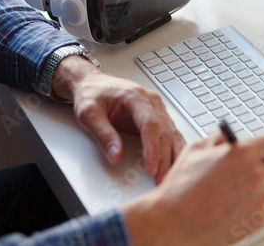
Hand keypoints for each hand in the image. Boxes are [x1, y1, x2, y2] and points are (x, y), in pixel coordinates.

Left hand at [52, 56, 184, 179]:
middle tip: (160, 179)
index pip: (150, 123)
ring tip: (168, 176)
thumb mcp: (89, 114)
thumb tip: (115, 155)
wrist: (92, 84)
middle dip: (164, 158)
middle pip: (165, 131)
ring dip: (172, 156)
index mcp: (135, 96)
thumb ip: (103, 134)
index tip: (151, 166)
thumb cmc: (92, 94)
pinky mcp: (157, 117)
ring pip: (172, 133)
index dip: (152, 147)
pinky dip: (173, 149)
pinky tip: (175, 163)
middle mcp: (151, 101)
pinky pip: (170, 134)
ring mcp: (157, 108)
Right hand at [123, 132, 263, 245]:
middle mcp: (256, 175)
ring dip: (262, 187)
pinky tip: (234, 204)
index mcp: (243, 153)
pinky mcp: (256, 220)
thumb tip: (230, 137)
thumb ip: (220, 139)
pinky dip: (254, 205)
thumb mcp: (196, 149)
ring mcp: (258, 199)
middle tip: (251, 170)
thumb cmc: (181, 188)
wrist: (174, 222)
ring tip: (238, 190)